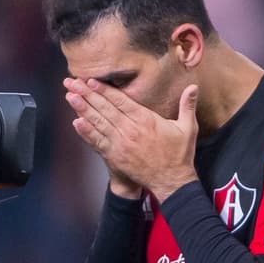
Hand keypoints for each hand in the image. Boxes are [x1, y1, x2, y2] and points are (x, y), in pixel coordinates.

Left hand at [63, 78, 198, 201]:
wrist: (171, 182)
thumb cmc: (179, 155)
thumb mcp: (188, 128)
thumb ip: (187, 106)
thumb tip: (193, 87)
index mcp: (145, 120)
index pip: (120, 101)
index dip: (104, 90)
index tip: (90, 80)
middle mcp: (130, 130)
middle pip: (105, 108)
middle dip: (86, 94)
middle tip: (71, 82)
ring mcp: (121, 144)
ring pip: (98, 122)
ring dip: (82, 109)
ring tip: (69, 96)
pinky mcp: (116, 157)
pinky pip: (98, 142)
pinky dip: (86, 133)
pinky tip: (76, 123)